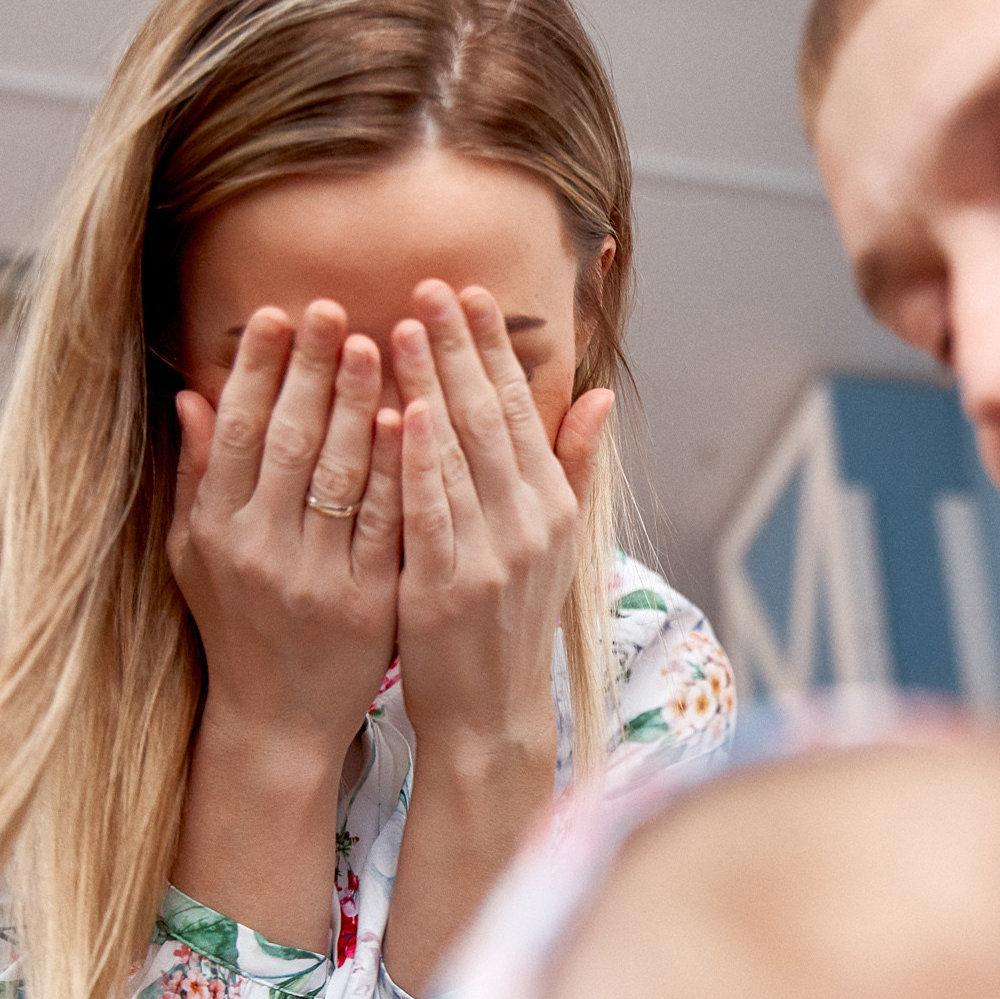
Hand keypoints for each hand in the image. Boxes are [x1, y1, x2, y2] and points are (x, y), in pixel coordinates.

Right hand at [169, 301, 404, 767]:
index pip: (235, 434)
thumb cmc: (236, 625)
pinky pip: (385, 524)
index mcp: (214, 532)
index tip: (274, 314)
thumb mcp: (195, 555)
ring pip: (339, 476)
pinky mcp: (367, 603)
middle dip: (309, 369)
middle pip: (287, 442)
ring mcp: (315, 579)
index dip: (254, 370)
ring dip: (358, 404)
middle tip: (330, 308)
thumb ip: (196, 477)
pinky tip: (412, 418)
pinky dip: (397, 469)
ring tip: (377, 342)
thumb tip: (192, 396)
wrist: (279, 718)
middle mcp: (259, 551)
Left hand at [389, 280, 611, 759]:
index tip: (469, 292)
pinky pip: (431, 512)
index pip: (524, 409)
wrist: (491, 713)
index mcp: (553, 507)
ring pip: (460, 455)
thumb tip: (601, 395)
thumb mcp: (554, 544)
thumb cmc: (510, 623)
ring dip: (430, 385)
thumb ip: (572, 466)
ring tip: (400, 325)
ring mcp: (492, 555)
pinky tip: (398, 414)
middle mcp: (531, 523)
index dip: (496, 348)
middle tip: (427, 285)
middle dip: (458, 347)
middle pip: (492, 418)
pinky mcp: (448, 587)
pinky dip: (417, 462)